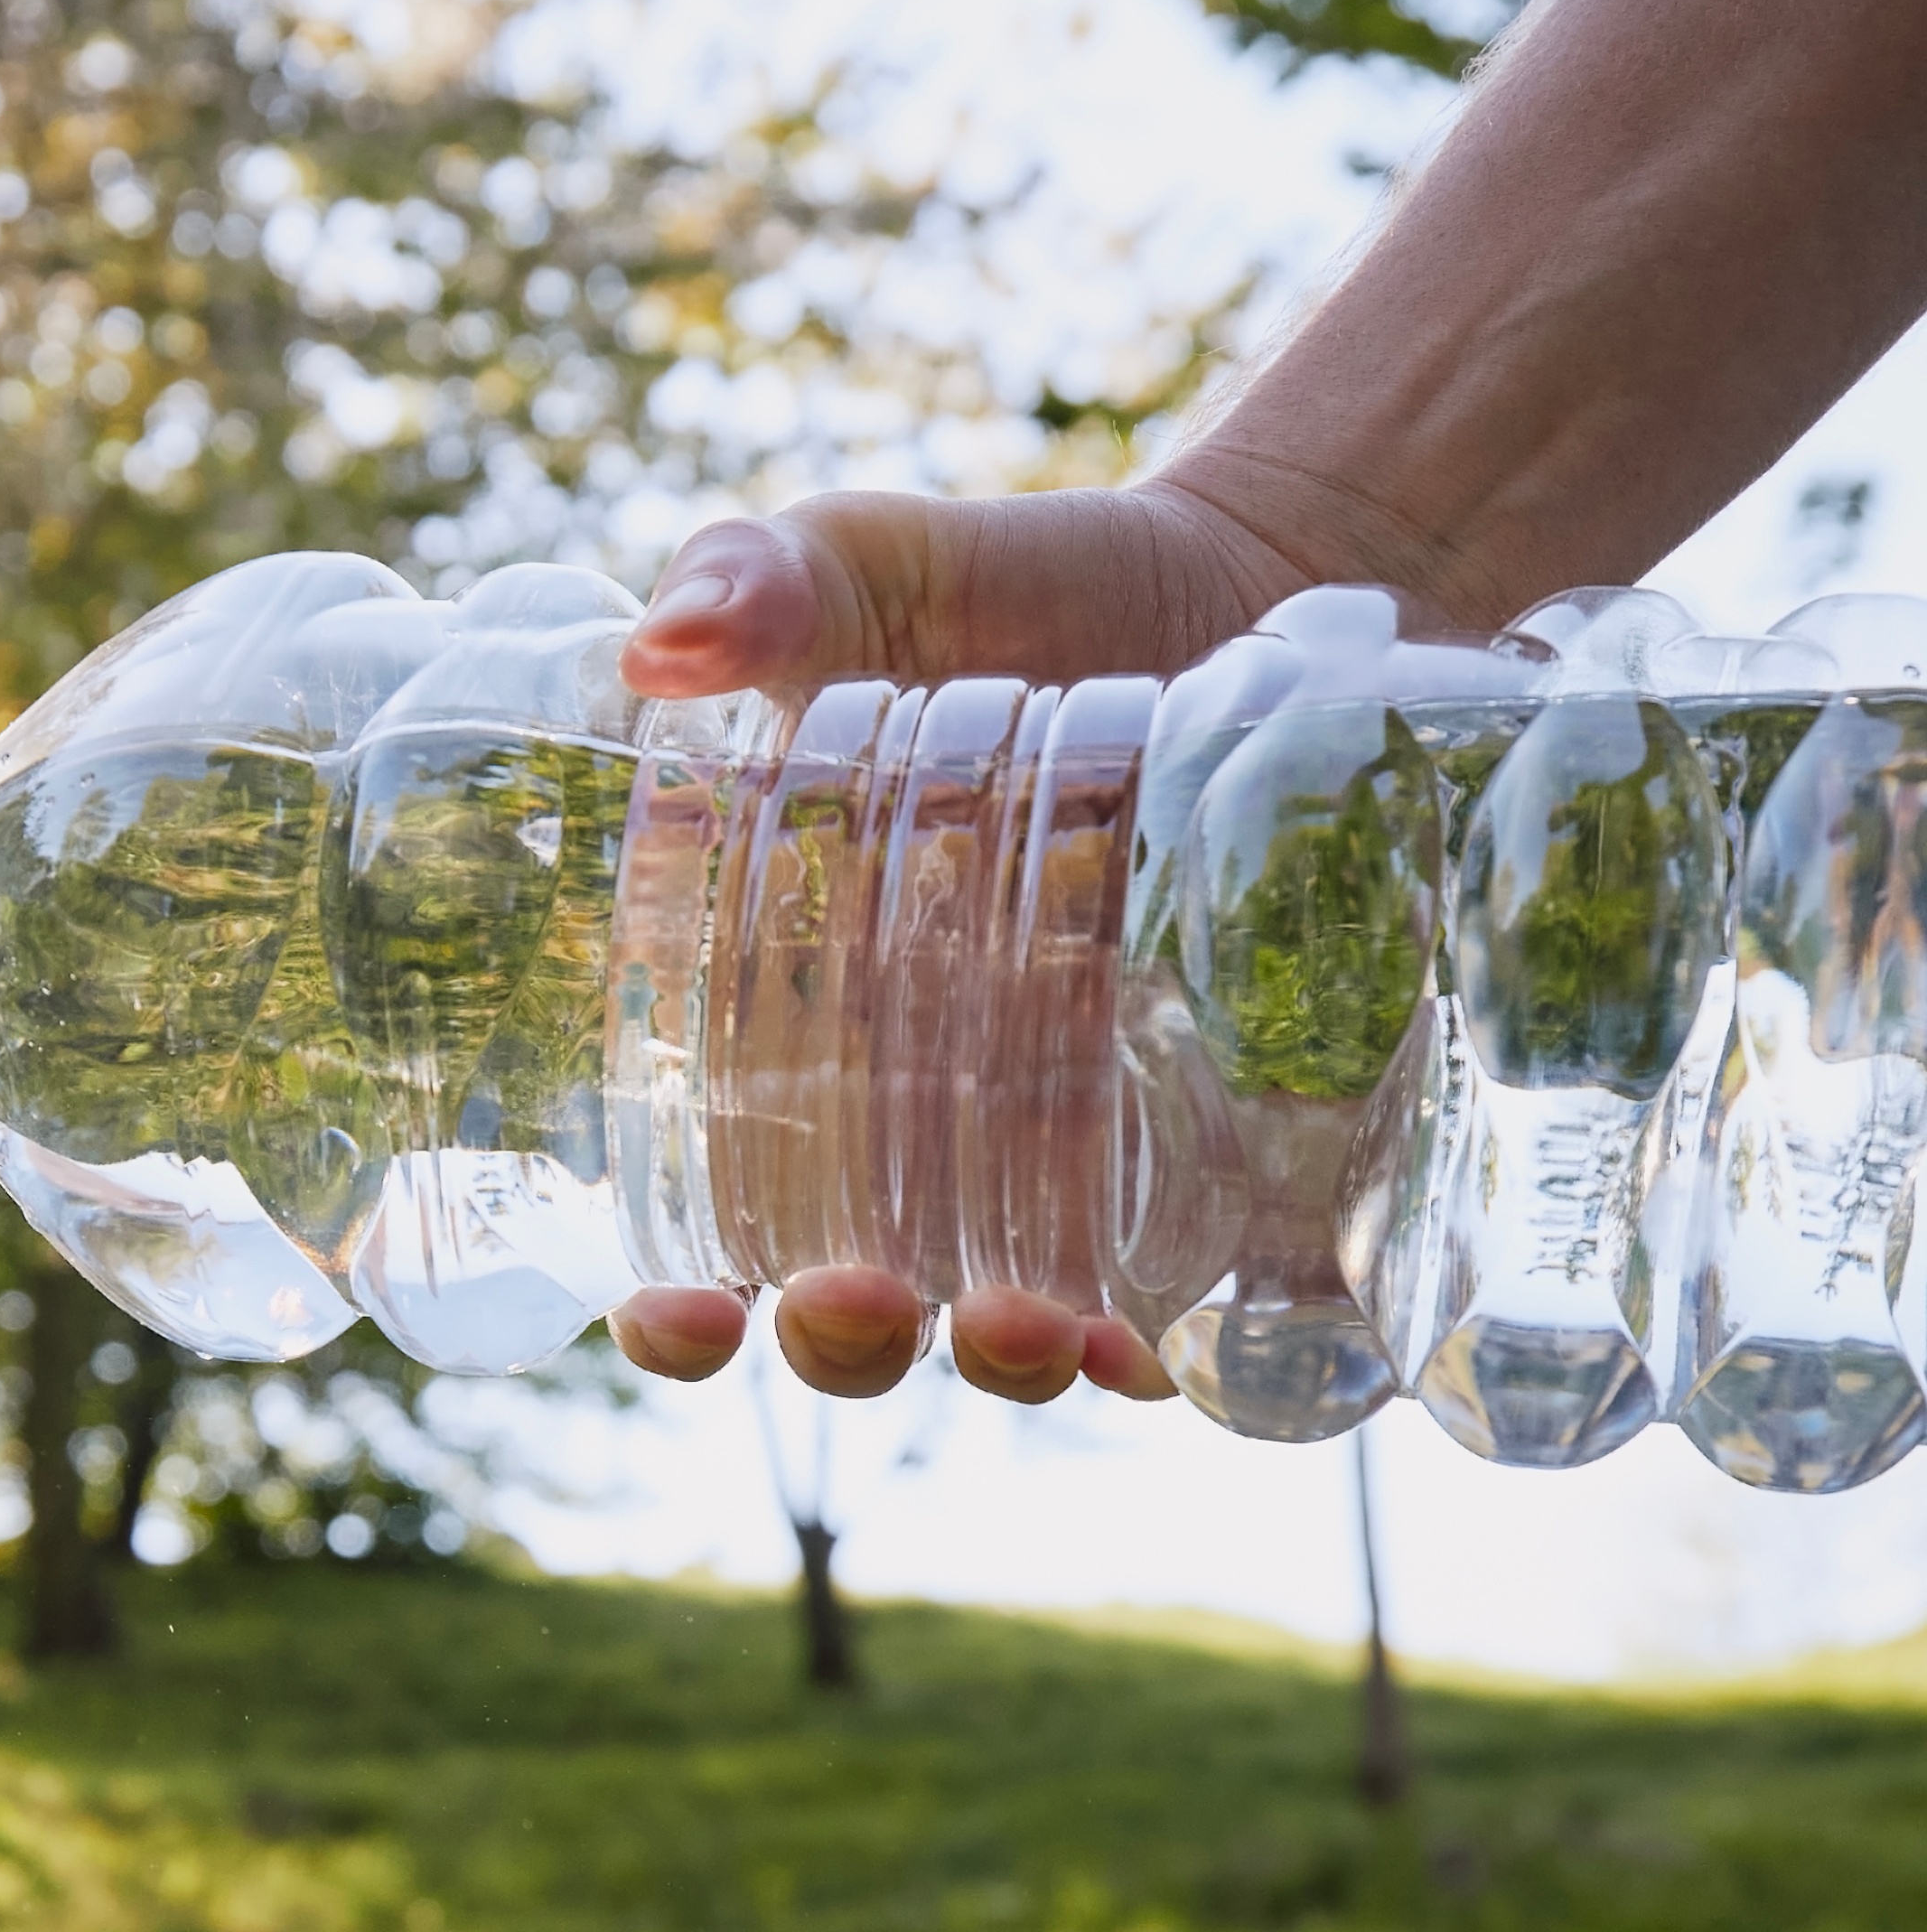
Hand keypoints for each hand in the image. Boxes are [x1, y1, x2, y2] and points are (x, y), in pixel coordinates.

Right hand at [602, 482, 1296, 1404]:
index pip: (698, 1221)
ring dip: (1012, 1362)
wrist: (1271, 576)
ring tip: (1030, 1332)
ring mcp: (1080, 1148)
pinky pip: (1205, 1292)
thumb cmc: (1028, 590)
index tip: (672, 1317)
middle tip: (858, 1300)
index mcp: (790, 1031)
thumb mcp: (878, 569)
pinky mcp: (1235, 1137)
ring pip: (1024, 1329)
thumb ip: (761, 584)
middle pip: (856, 1310)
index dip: (673, 1308)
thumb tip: (661, 645)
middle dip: (848, 1343)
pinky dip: (1188, 1348)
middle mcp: (926, 1126)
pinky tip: (1176, 1346)